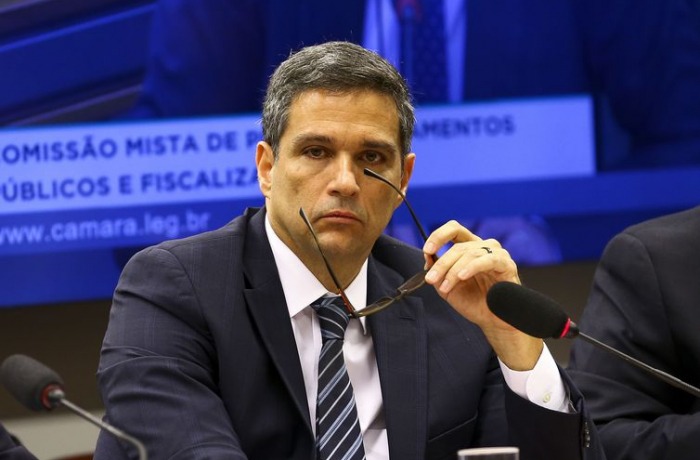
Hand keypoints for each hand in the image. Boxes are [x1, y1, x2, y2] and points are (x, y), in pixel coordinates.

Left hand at [422, 220, 541, 369]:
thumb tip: (428, 256)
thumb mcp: (446, 286)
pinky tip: (462, 277)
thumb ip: (436, 270)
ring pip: (470, 253)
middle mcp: (483, 247)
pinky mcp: (506, 265)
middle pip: (458, 246)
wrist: (491, 321)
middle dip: (441, 264)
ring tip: (446, 287)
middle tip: (431, 279)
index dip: (439, 236)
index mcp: (468, 247)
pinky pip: (488, 260)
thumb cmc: (472, 302)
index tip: (427, 250)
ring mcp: (496, 254)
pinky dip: (472, 267)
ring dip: (453, 271)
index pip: (454, 230)